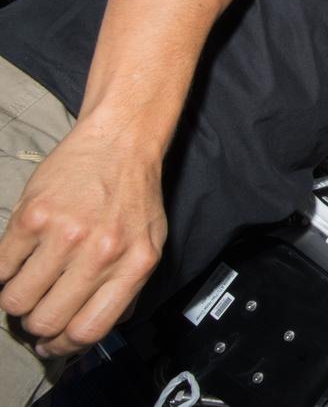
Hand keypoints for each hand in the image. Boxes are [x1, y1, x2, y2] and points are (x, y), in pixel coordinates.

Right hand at [0, 120, 166, 356]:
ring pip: (16, 299)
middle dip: (36, 325)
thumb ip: (127, 287)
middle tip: (35, 312)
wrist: (121, 142)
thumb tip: (95, 329)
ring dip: (15, 300)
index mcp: (134, 265)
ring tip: (26, 284)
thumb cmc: (134, 195)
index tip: (51, 344)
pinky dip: (1, 273)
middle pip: (48, 320)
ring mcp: (64, 233)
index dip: (63, 347)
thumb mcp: (151, 244)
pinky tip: (15, 263)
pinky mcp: (32, 215)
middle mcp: (100, 253)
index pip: (90, 330)